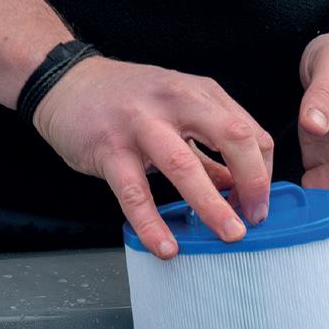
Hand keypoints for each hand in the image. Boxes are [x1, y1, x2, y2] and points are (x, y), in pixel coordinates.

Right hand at [33, 58, 273, 258]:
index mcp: (199, 94)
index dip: (262, 172)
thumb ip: (207, 150)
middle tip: (254, 218)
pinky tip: (166, 246)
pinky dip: (152, 223)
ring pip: (185, 166)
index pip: (250, 132)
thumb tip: (237, 187)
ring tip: (228, 234)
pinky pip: (135, 192)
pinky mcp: (109, 147)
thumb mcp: (175, 113)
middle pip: (233, 137)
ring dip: (212, 205)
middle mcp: (176, 101)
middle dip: (253, 182)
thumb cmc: (124, 99)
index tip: (258, 203)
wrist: (66, 81)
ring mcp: (141, 122)